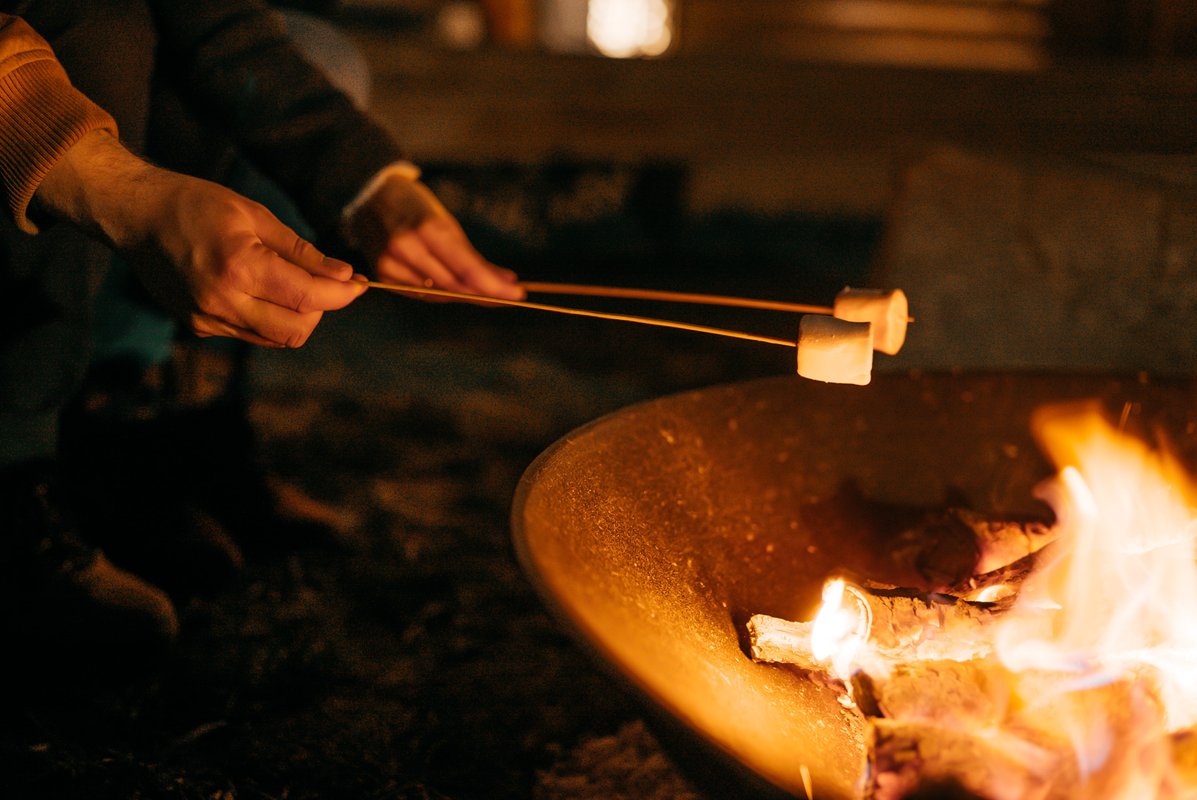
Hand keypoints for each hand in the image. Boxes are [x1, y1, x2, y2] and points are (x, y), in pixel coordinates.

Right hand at [35, 131, 365, 347]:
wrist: (136, 216)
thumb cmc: (197, 205)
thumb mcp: (255, 216)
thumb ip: (302, 252)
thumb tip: (345, 277)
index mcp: (238, 267)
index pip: (308, 298)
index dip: (342, 294)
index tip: (361, 284)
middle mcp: (221, 301)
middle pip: (297, 329)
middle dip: (321, 309)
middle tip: (324, 282)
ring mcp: (207, 319)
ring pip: (276, 338)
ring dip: (297, 316)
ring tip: (292, 283)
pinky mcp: (198, 327)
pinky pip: (251, 334)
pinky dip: (269, 318)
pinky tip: (262, 290)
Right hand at [342, 165, 524, 300]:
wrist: (369, 194)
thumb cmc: (415, 205)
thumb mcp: (446, 221)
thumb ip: (473, 256)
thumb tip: (508, 282)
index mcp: (427, 229)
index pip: (467, 269)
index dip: (494, 287)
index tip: (518, 294)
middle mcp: (406, 248)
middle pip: (454, 286)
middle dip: (485, 295)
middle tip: (509, 298)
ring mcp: (390, 264)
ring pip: (438, 294)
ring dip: (467, 296)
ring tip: (490, 295)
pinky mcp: (381, 274)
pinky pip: (420, 294)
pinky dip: (443, 294)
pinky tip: (459, 292)